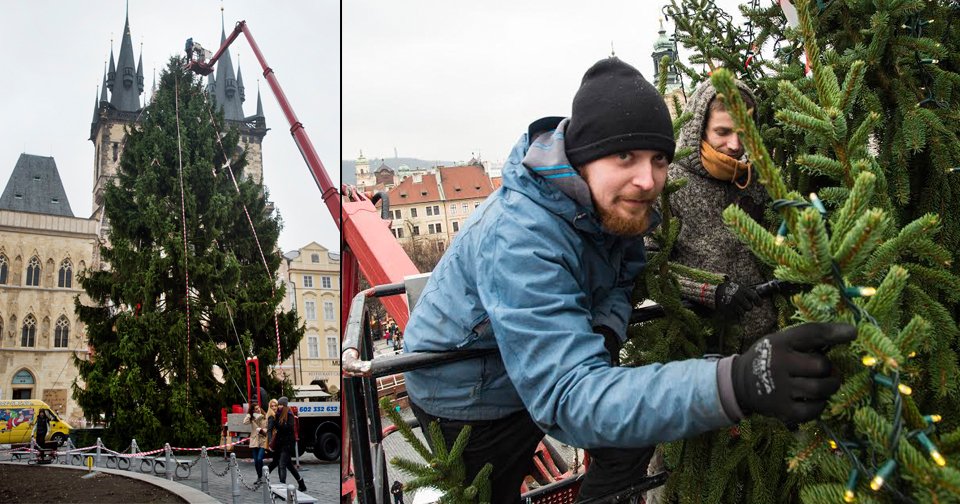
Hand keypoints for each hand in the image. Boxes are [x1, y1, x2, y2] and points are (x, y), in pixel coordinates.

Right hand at [714, 281, 761, 318]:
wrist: (713, 292)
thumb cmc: (728, 289)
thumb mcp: (738, 286)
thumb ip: (747, 292)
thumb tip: (758, 300)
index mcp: (741, 290)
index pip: (754, 297)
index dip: (758, 301)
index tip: (759, 304)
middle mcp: (738, 297)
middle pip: (749, 307)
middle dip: (747, 307)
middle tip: (743, 304)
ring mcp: (732, 304)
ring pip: (742, 313)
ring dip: (740, 311)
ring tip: (735, 306)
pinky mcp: (727, 310)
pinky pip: (735, 316)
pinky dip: (734, 315)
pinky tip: (731, 310)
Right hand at [731, 323, 855, 426]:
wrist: (740, 383)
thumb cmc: (770, 359)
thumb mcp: (780, 342)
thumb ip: (808, 340)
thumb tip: (849, 334)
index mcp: (779, 343)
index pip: (810, 334)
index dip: (834, 332)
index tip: (853, 333)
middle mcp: (779, 364)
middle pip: (821, 366)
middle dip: (829, 369)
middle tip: (825, 371)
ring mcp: (780, 388)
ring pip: (820, 389)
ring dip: (829, 387)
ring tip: (825, 385)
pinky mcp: (782, 409)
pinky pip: (813, 409)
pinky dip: (820, 405)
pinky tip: (814, 399)